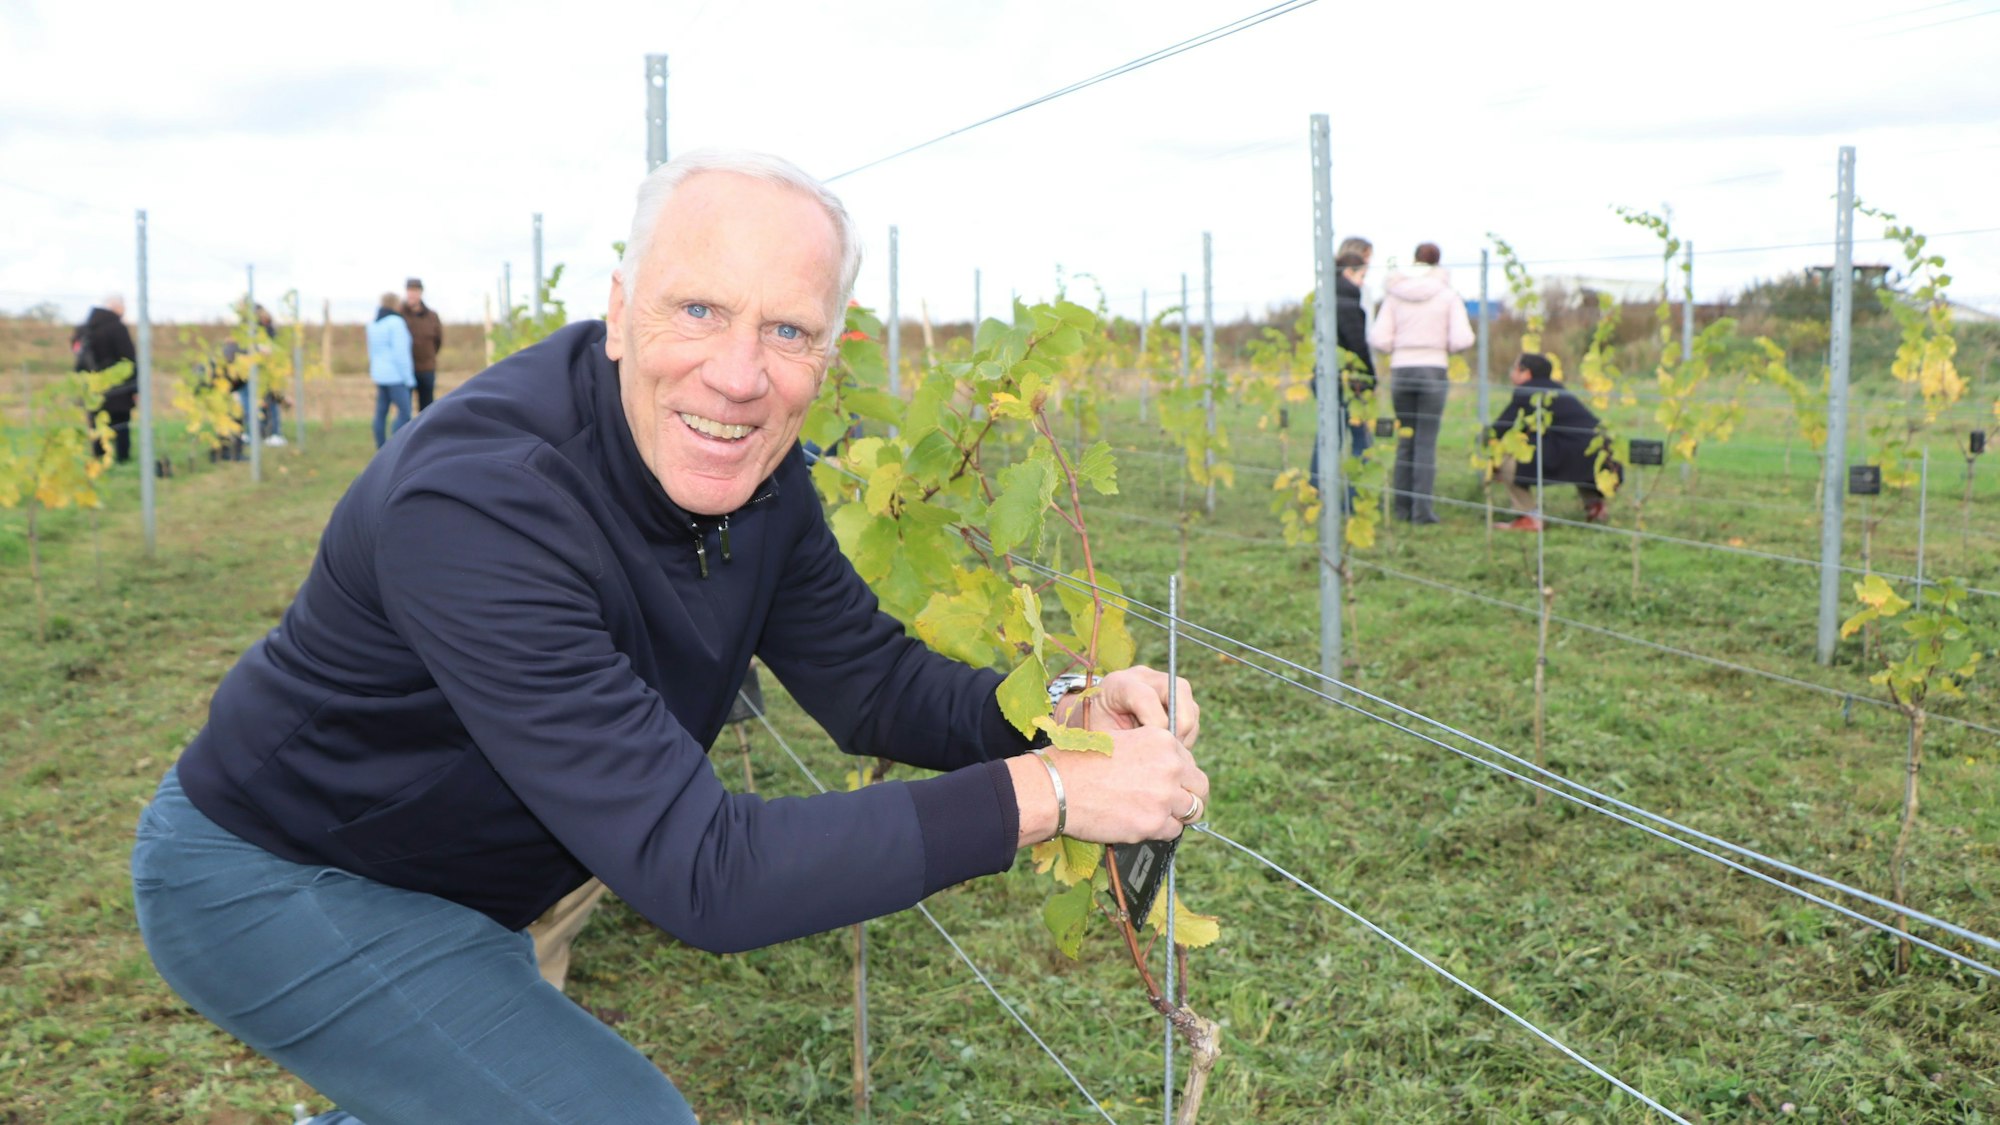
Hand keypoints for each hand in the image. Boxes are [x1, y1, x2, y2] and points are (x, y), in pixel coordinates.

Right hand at [1009, 726, 1208, 846]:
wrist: (1056, 787)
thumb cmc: (1079, 763)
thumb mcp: (1120, 741)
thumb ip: (1149, 754)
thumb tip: (1167, 775)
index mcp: (1162, 740)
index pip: (1189, 761)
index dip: (1179, 776)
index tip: (1167, 784)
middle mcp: (1170, 765)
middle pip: (1199, 787)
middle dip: (1189, 797)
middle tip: (1173, 805)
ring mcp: (1164, 795)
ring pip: (1191, 811)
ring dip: (1176, 816)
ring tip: (1154, 816)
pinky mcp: (1154, 822)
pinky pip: (1172, 831)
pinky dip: (1159, 831)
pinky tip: (1138, 824)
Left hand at [1053, 665, 1198, 748]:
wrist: (1093, 722)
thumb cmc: (1093, 733)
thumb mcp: (1100, 739)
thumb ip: (1124, 743)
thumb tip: (1156, 753)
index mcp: (1118, 683)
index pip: (1146, 697)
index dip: (1155, 725)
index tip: (1152, 750)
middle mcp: (1142, 676)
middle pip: (1178, 689)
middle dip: (1181, 724)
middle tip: (1173, 751)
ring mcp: (1160, 682)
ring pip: (1189, 703)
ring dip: (1185, 732)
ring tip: (1169, 753)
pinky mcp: (1172, 695)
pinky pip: (1191, 713)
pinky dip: (1186, 734)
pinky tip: (1170, 748)